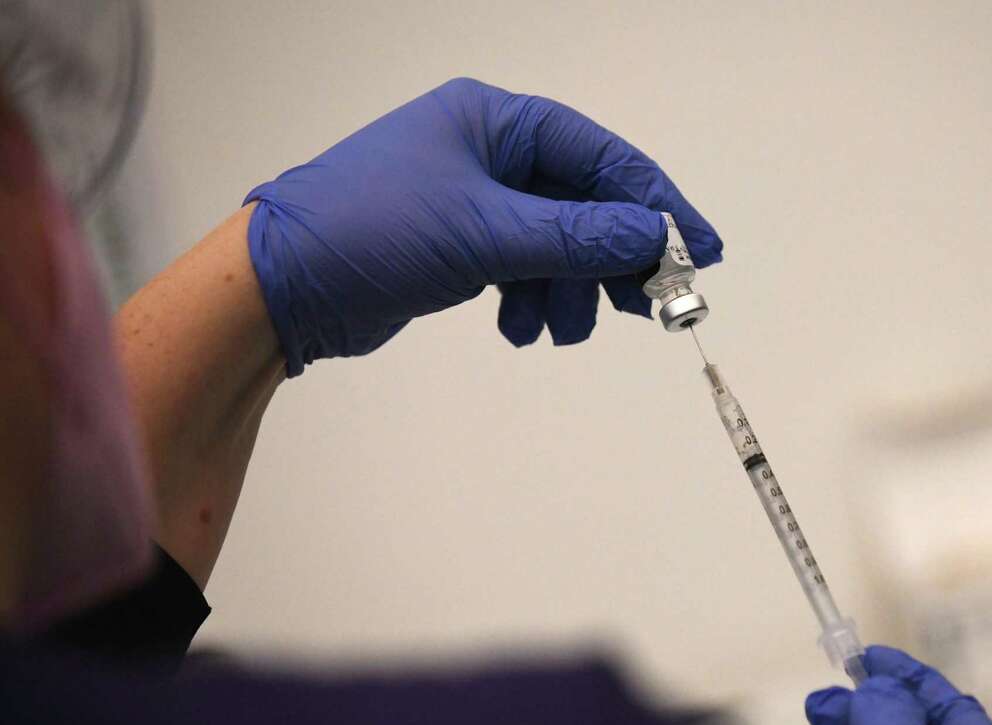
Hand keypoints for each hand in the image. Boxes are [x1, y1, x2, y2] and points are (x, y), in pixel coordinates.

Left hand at [244, 78, 721, 375]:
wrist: (284, 288)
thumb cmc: (372, 232)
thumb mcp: (485, 233)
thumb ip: (577, 238)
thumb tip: (655, 237)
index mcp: (496, 121)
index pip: (602, 157)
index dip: (657, 205)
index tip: (700, 252)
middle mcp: (489, 152)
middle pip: (585, 204)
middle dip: (612, 260)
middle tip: (647, 308)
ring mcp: (475, 199)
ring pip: (557, 246)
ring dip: (568, 292)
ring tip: (557, 330)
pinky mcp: (460, 244)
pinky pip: (523, 268)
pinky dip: (531, 301)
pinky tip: (516, 327)